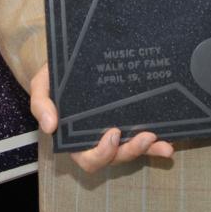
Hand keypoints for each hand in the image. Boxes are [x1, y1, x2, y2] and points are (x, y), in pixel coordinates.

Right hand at [28, 64, 174, 171]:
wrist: (75, 53)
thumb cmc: (57, 74)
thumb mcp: (42, 84)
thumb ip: (41, 103)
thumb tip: (49, 127)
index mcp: (75, 137)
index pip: (88, 157)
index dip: (101, 154)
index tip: (113, 135)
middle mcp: (98, 138)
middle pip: (114, 158)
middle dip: (130, 152)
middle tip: (145, 136)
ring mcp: (118, 130)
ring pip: (133, 150)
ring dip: (148, 149)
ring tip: (161, 141)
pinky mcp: (132, 120)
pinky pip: (146, 137)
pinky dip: (158, 144)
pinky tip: (170, 142)